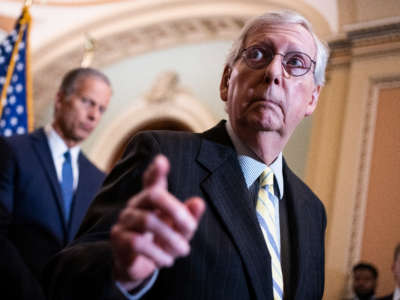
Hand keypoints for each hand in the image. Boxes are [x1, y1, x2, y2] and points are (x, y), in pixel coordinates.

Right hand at [111, 155, 204, 290]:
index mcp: (152, 199)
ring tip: (183, 250)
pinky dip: (158, 253)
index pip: (152, 180)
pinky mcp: (118, 238)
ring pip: (148, 221)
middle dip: (176, 210)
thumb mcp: (180, 231)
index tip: (162, 161)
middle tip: (190, 228)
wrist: (139, 267)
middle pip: (153, 195)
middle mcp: (136, 204)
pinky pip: (138, 243)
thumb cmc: (161, 242)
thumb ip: (189, 217)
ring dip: (171, 238)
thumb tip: (198, 202)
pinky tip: (167, 260)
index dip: (156, 171)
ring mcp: (125, 220)